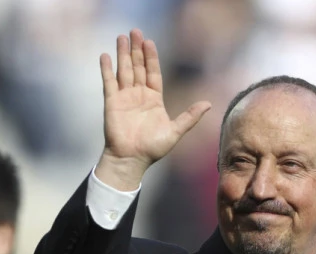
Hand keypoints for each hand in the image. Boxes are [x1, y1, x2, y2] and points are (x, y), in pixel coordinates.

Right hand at [97, 28, 210, 189]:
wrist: (132, 159)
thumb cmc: (153, 148)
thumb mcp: (176, 131)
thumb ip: (190, 117)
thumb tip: (209, 104)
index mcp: (154, 99)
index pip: (153, 73)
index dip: (151, 58)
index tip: (149, 42)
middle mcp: (139, 95)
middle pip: (138, 67)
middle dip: (137, 50)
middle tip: (135, 31)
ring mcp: (125, 98)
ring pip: (124, 71)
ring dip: (123, 54)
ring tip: (122, 37)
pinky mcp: (112, 103)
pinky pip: (109, 82)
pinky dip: (107, 69)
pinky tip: (106, 56)